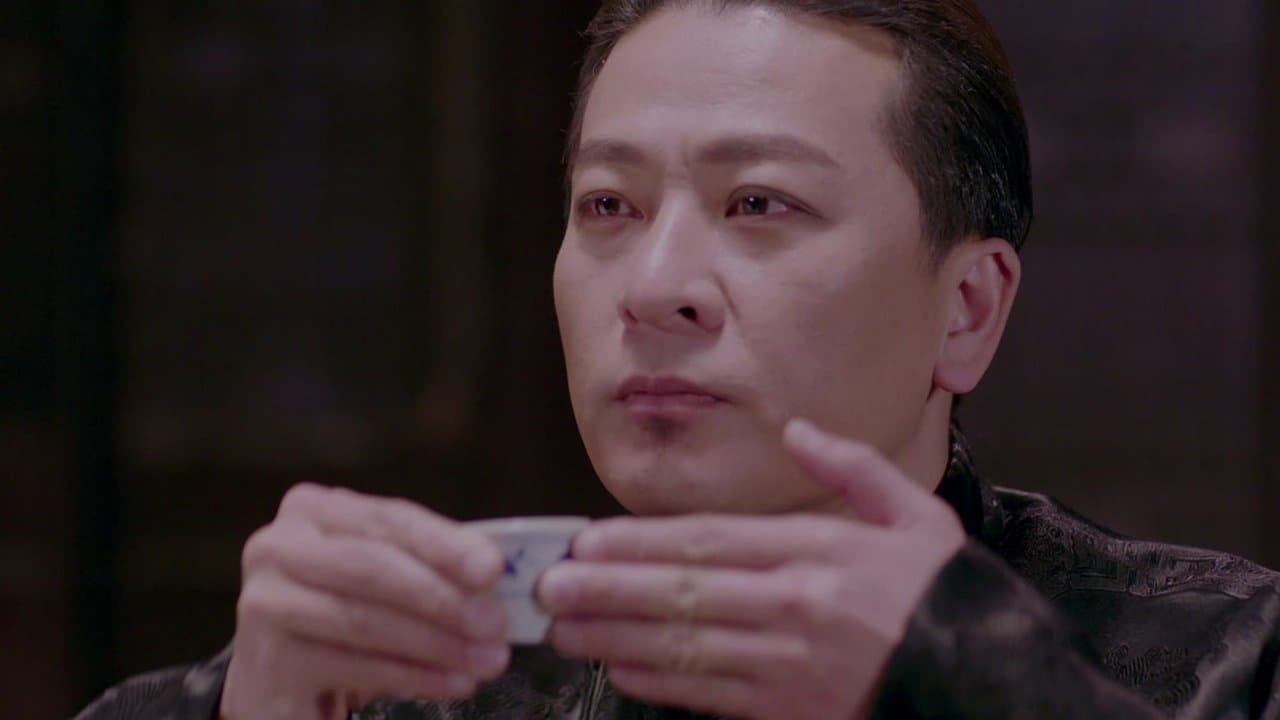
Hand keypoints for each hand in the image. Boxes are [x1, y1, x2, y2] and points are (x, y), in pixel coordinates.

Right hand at [220, 484, 511, 719]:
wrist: (280, 685)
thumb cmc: (343, 622)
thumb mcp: (388, 581)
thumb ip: (430, 568)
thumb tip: (492, 578)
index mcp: (312, 510)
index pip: (388, 520)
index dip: (444, 544)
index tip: (493, 569)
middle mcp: (277, 548)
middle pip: (371, 567)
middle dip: (442, 596)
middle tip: (495, 623)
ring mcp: (265, 604)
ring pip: (364, 620)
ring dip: (437, 643)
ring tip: (488, 661)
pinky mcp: (269, 662)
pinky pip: (355, 666)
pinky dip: (414, 677)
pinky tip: (454, 683)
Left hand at [537, 419, 965, 719]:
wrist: (988, 679)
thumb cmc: (944, 595)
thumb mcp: (914, 514)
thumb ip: (852, 468)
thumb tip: (799, 431)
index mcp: (819, 550)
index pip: (710, 540)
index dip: (641, 542)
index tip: (589, 539)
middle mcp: (795, 604)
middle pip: (684, 592)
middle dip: (609, 588)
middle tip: (550, 584)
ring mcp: (790, 663)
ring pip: (685, 645)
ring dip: (617, 635)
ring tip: (564, 625)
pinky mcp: (791, 710)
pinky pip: (713, 694)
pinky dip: (662, 681)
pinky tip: (620, 667)